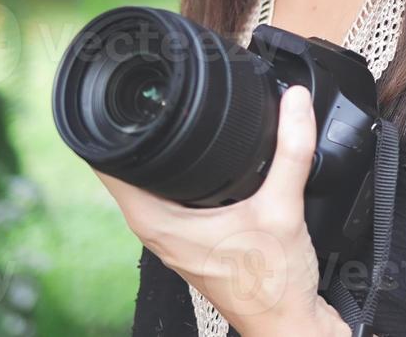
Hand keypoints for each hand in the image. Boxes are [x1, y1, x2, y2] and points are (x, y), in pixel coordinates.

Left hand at [96, 84, 337, 335]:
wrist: (288, 324)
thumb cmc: (272, 286)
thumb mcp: (284, 208)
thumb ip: (291, 150)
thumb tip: (294, 103)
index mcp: (159, 222)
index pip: (111, 164)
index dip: (111, 125)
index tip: (123, 95)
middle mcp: (160, 229)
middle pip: (131, 167)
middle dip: (143, 129)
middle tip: (160, 92)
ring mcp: (177, 236)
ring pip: (155, 182)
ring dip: (166, 151)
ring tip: (182, 114)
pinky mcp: (197, 239)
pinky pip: (179, 195)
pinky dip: (189, 172)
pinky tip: (214, 158)